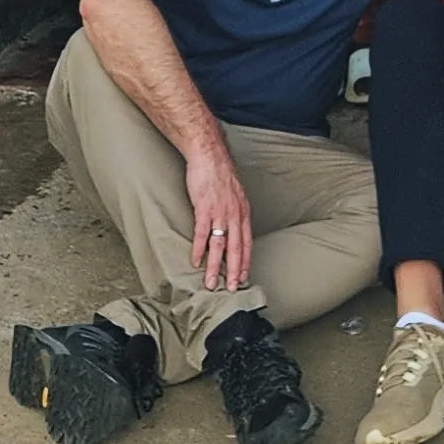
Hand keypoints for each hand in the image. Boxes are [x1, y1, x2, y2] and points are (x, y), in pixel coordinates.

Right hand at [185, 129, 253, 291]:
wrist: (209, 153)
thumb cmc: (219, 172)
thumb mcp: (234, 193)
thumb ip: (234, 211)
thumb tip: (231, 225)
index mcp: (243, 212)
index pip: (247, 242)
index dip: (245, 261)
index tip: (244, 277)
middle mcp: (235, 214)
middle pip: (236, 248)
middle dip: (234, 271)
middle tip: (232, 290)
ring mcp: (220, 212)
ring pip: (220, 245)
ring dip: (216, 267)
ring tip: (212, 283)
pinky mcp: (204, 207)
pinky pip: (203, 233)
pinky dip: (200, 249)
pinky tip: (196, 261)